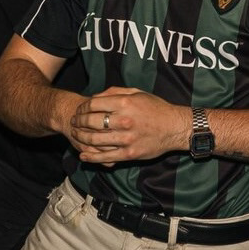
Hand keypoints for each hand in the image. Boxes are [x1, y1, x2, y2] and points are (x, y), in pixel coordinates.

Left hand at [67, 86, 187, 162]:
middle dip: (78, 122)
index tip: (80, 110)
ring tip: (76, 136)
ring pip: (95, 140)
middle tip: (74, 122)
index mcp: (125, 103)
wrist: (174, 127)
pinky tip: (83, 156)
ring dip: (81, 138)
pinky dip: (92, 157)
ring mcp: (126, 139)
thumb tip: (96, 96)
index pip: (94, 104)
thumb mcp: (137, 92)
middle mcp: (124, 120)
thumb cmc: (156, 108)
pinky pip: (106, 157)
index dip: (83, 107)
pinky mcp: (129, 154)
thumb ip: (115, 92)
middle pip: (91, 122)